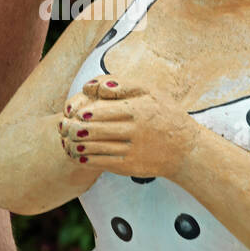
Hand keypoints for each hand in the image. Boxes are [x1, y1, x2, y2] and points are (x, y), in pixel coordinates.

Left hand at [58, 75, 199, 177]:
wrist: (186, 150)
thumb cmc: (165, 115)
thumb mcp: (151, 91)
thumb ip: (123, 84)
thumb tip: (94, 86)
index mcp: (137, 109)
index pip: (100, 111)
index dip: (81, 113)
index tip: (73, 112)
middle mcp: (134, 131)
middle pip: (93, 130)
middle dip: (72, 128)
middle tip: (63, 126)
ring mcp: (131, 151)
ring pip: (93, 148)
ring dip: (75, 144)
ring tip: (67, 140)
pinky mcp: (128, 167)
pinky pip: (100, 163)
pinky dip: (84, 158)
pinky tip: (77, 154)